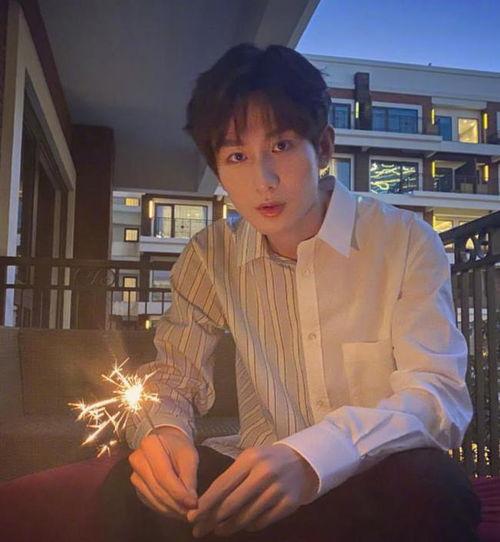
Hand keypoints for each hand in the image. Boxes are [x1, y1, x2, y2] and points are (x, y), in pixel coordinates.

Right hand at [129, 426, 198, 519]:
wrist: (166, 444)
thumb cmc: (179, 448)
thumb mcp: (189, 456)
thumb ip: (190, 478)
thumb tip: (191, 503)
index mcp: (150, 445)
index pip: (164, 475)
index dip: (179, 492)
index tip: (194, 503)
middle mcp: (137, 459)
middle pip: (157, 488)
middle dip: (175, 503)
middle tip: (192, 512)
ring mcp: (134, 474)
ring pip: (152, 498)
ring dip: (170, 509)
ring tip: (186, 513)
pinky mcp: (136, 486)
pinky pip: (149, 501)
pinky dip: (164, 508)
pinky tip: (176, 510)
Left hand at [187, 444, 317, 537]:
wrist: (301, 462)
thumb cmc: (267, 461)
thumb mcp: (248, 460)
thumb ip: (230, 478)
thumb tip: (206, 504)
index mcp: (250, 459)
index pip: (222, 485)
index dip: (205, 504)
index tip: (192, 517)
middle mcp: (264, 473)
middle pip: (232, 504)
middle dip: (212, 520)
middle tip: (199, 530)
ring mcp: (278, 489)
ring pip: (246, 516)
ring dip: (229, 527)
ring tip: (219, 530)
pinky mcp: (289, 504)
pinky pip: (263, 521)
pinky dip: (250, 526)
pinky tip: (243, 525)